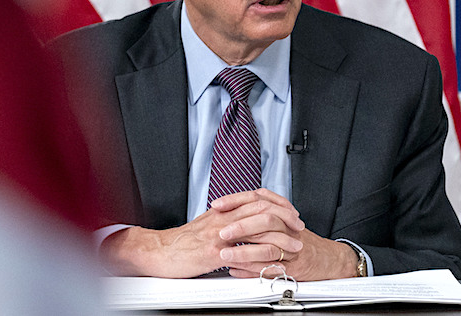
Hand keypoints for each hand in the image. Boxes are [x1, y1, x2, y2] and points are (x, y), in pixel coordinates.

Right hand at [100, 188, 303, 277]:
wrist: (162, 251)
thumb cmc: (184, 241)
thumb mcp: (208, 224)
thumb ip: (226, 220)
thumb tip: (244, 220)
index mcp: (223, 210)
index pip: (255, 198)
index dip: (276, 203)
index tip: (290, 211)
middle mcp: (223, 217)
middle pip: (261, 208)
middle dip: (284, 216)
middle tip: (298, 225)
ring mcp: (219, 233)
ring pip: (256, 227)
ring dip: (280, 237)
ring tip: (293, 245)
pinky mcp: (214, 251)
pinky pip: (243, 251)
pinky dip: (262, 256)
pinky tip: (273, 262)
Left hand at [211, 189, 358, 280]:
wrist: (327, 257)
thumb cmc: (298, 238)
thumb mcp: (280, 218)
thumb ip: (259, 210)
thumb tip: (229, 208)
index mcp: (280, 211)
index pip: (257, 198)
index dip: (236, 200)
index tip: (217, 205)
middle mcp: (286, 226)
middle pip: (263, 219)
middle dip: (239, 226)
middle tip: (221, 232)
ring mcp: (291, 246)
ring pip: (267, 246)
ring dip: (243, 251)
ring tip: (225, 254)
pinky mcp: (293, 266)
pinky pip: (271, 268)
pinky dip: (251, 270)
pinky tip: (236, 270)